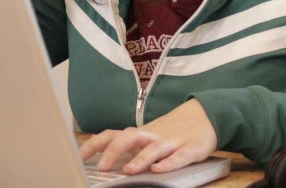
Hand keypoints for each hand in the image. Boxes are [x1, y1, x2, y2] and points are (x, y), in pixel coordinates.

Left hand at [80, 99, 217, 174]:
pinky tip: (160, 170)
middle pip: (130, 137)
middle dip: (115, 151)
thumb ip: (129, 146)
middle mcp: (152, 135)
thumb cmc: (172, 129)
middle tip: (102, 167)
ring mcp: (172, 141)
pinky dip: (169, 163)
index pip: (112, 135)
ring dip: (141, 158)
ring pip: (154, 148)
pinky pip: (179, 156)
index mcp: (140, 133)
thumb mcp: (148, 136)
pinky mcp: (191, 148)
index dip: (95, 144)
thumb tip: (102, 158)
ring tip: (129, 171)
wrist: (205, 114)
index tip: (80, 156)